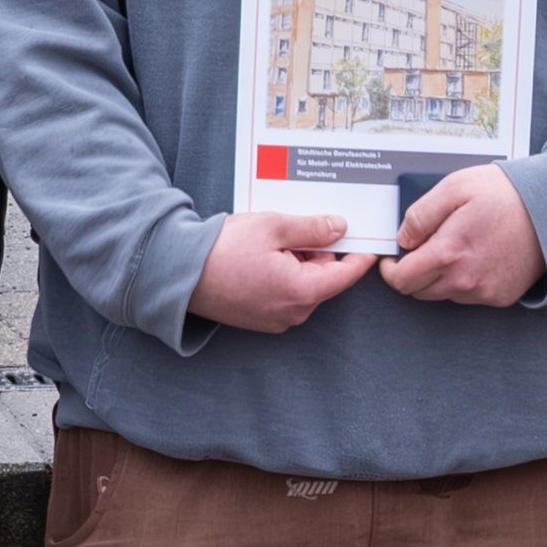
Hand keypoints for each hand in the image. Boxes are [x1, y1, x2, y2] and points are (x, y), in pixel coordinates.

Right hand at [191, 210, 377, 333]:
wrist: (178, 274)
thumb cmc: (222, 250)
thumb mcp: (273, 227)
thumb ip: (313, 228)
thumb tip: (340, 228)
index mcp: (302, 292)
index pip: (346, 274)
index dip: (359, 254)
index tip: (368, 239)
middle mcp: (293, 313)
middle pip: (323, 278)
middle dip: (315, 253)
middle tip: (292, 229)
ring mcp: (276, 320)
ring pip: (303, 285)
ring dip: (296, 263)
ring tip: (268, 243)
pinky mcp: (261, 320)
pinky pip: (285, 294)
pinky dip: (281, 275)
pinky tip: (258, 258)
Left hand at [376, 163, 546, 308]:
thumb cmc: (505, 194)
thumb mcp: (454, 188)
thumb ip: (420, 215)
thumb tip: (403, 238)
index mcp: (448, 253)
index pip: (402, 281)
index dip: (391, 270)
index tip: (394, 259)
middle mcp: (465, 280)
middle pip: (419, 291)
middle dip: (413, 273)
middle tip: (425, 249)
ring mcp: (484, 291)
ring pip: (443, 294)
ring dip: (439, 277)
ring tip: (456, 248)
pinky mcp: (501, 296)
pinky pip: (469, 296)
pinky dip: (464, 281)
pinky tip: (476, 257)